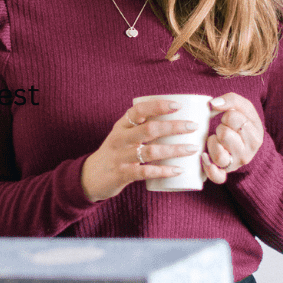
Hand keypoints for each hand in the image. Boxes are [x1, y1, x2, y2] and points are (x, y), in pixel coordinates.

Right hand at [80, 99, 200, 201]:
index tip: (178, 105)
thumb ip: (141, 127)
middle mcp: (120, 139)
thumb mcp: (122, 135)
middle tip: (192, 126)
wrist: (90, 177)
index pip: (139, 110)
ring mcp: (121, 157)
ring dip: (174, 149)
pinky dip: (164, 171)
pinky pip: (146, 172)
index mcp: (121, 125)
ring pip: (151, 151)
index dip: (158, 106)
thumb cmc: (115, 153)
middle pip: (149, 129)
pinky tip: (178, 170)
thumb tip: (174, 119)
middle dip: (174, 126)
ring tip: (192, 148)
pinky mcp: (122, 174)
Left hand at [200, 93, 264, 183]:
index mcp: (255, 135)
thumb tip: (212, 104)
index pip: (233, 118)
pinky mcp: (225, 173)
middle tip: (224, 130)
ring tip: (216, 140)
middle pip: (224, 134)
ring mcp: (235, 164)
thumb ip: (231, 100)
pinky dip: (209, 169)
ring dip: (212, 143)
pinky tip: (204, 157)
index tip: (229, 119)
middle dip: (220, 128)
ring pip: (218, 153)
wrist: (248, 146)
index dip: (227, 115)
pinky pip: (217, 176)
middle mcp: (247, 153)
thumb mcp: (244, 108)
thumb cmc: (243, 123)